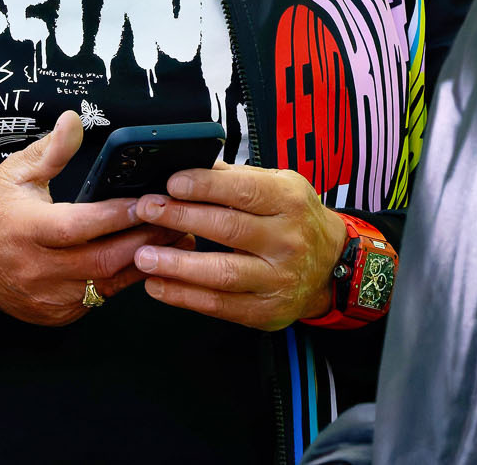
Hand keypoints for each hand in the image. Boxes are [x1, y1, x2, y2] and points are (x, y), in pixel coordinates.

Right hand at [0, 110, 191, 326]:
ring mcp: (49, 297)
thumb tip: (75, 120)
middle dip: (144, 241)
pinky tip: (145, 263)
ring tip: (176, 242)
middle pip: (103, 260)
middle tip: (179, 222)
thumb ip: (51, 150)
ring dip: (142, 263)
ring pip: (106, 285)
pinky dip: (120, 281)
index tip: (149, 201)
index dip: (117, 215)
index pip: (81, 225)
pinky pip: (97, 300)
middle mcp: (40, 268)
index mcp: (30, 229)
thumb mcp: (15, 173)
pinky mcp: (56, 315)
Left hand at [131, 162, 348, 330]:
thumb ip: (234, 177)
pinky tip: (157, 285)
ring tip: (144, 256)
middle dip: (182, 218)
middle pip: (229, 228)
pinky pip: (220, 305)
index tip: (172, 183)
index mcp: (289, 200)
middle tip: (147, 210)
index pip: (244, 191)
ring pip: (223, 272)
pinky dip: (184, 297)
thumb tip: (188, 164)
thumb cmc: (294, 218)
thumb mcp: (278, 185)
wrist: (332, 266)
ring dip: (178, 265)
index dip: (205, 186)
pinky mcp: (266, 311)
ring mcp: (278, 279)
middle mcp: (288, 240)